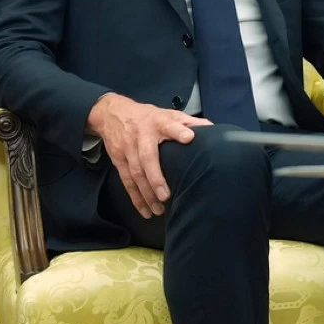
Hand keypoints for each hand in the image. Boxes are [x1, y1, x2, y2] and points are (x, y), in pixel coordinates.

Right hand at [87, 94, 211, 218]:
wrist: (112, 113)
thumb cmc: (148, 116)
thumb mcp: (168, 113)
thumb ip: (189, 122)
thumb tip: (212, 128)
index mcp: (158, 122)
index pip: (169, 126)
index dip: (178, 131)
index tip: (189, 137)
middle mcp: (142, 136)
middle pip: (147, 157)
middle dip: (155, 177)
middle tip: (166, 195)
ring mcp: (128, 149)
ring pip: (135, 173)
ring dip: (146, 193)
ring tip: (158, 209)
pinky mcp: (119, 160)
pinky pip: (127, 181)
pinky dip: (135, 197)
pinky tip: (145, 210)